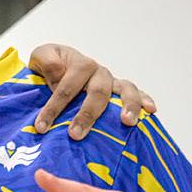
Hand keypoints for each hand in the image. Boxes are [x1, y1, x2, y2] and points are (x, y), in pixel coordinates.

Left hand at [28, 43, 156, 139]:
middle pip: (97, 92)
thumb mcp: (42, 57)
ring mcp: (113, 82)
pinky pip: (138, 94)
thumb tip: (59, 73)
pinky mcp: (121, 92)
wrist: (60, 63)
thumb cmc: (51, 64)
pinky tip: (151, 111)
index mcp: (80, 64)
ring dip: (128, 106)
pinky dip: (146, 100)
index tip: (41, 126)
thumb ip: (47, 61)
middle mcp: (100, 73)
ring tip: (127, 122)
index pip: (67, 87)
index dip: (54, 107)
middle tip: (75, 134)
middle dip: (87, 115)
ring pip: (124, 91)